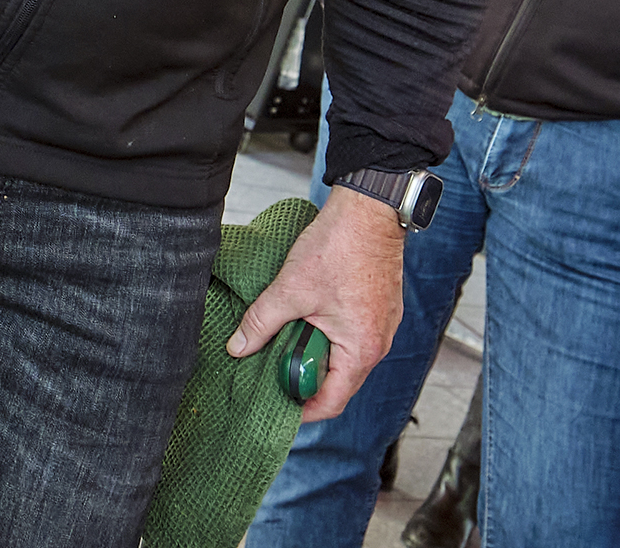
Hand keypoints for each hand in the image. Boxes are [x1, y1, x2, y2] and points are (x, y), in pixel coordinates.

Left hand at [227, 186, 405, 422]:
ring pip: (344, 357)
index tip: (277, 404)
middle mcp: (379, 344)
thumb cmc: (340, 247)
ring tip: (283, 340)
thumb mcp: (291, 289)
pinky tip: (303, 319)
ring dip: (314, 353)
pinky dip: (327, 335)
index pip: (333, 401)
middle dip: (304, 378)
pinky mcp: (378, 309)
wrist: (369, 210)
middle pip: (339, 382)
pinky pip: (351, 337)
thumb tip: (238, 347)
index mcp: (362, 350)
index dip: (302, 408)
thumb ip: (262, 322)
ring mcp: (381, 326)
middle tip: (272, 369)